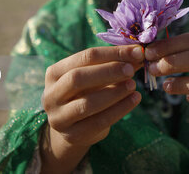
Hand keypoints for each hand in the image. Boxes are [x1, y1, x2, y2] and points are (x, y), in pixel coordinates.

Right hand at [40, 45, 143, 172]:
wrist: (74, 127)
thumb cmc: (86, 93)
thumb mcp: (95, 76)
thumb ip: (113, 65)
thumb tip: (137, 54)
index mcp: (54, 72)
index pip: (84, 57)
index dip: (112, 53)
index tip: (136, 51)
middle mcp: (51, 94)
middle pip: (78, 78)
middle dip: (108, 72)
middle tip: (131, 69)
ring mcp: (59, 117)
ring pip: (87, 103)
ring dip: (114, 92)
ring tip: (133, 85)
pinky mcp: (72, 135)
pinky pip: (99, 122)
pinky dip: (120, 110)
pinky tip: (134, 100)